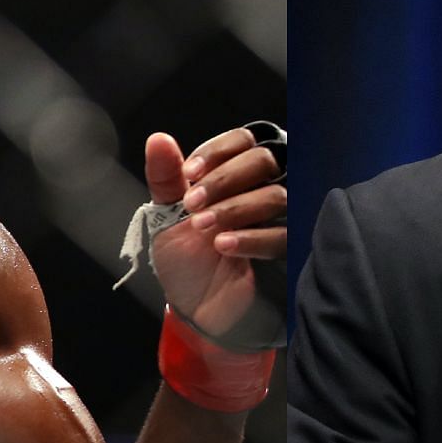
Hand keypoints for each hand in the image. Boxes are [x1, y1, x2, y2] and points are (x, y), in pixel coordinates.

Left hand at [145, 126, 286, 345]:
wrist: (193, 303)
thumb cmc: (183, 255)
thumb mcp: (165, 213)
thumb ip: (164, 175)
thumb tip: (158, 139)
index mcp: (230, 173)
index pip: (241, 142)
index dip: (217, 153)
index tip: (189, 174)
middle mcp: (256, 188)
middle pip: (262, 161)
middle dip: (224, 180)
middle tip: (192, 205)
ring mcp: (273, 218)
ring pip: (275, 196)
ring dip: (235, 209)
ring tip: (203, 227)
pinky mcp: (283, 248)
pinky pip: (282, 234)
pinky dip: (251, 238)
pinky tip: (223, 246)